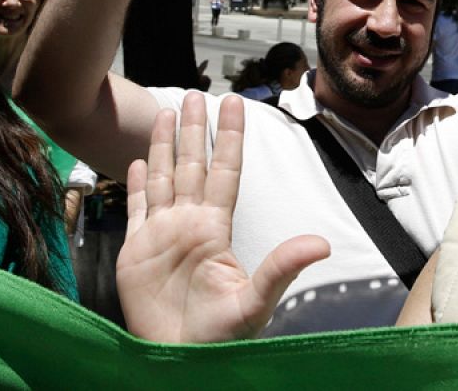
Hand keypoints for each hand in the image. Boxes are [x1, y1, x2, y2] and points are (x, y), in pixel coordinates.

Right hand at [117, 92, 329, 342]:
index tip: (236, 104)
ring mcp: (161, 236)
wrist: (178, 362)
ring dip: (166, 146)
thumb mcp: (255, 302)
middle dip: (195, 130)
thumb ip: (282, 268)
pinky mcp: (135, 251)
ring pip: (164, 178)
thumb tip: (322, 244)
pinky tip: (138, 162)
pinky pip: (138, 209)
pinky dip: (136, 185)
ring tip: (169, 113)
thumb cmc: (219, 339)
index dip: (230, 138)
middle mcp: (189, 225)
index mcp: (216, 230)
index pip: (225, 171)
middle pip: (192, 165)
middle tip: (197, 94)